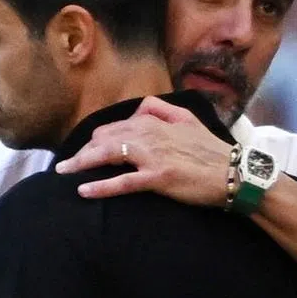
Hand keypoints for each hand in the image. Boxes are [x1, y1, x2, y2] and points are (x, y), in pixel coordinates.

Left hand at [55, 96, 234, 206]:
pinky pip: (123, 182)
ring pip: (108, 155)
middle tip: (65, 165)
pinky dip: (101, 186)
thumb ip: (161, 109)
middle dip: (82, 151)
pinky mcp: (158, 177)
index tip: (84, 149)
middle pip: (105, 139)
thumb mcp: (187, 118)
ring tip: (63, 173)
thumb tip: (139, 107)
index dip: (96, 138)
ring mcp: (153, 156)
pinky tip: (84, 190)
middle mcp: (150, 134)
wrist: (234, 173)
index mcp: (155, 121)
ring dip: (82, 163)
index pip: (115, 126)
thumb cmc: (210, 150)